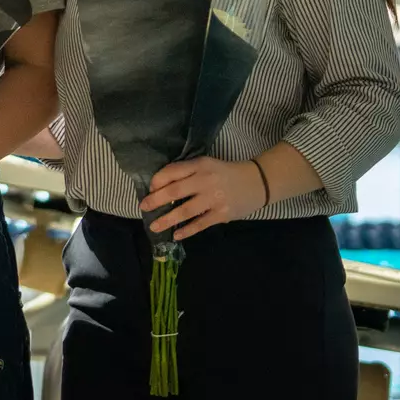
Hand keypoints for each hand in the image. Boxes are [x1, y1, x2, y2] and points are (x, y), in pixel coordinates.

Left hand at [140, 157, 264, 240]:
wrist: (256, 182)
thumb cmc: (224, 173)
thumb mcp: (205, 164)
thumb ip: (186, 172)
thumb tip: (160, 186)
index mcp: (200, 166)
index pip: (173, 171)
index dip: (158, 180)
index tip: (149, 189)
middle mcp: (206, 181)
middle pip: (175, 191)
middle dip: (156, 200)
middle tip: (143, 207)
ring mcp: (214, 199)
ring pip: (185, 211)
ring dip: (167, 219)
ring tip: (154, 226)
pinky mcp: (222, 214)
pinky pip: (201, 224)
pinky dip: (187, 230)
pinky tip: (176, 234)